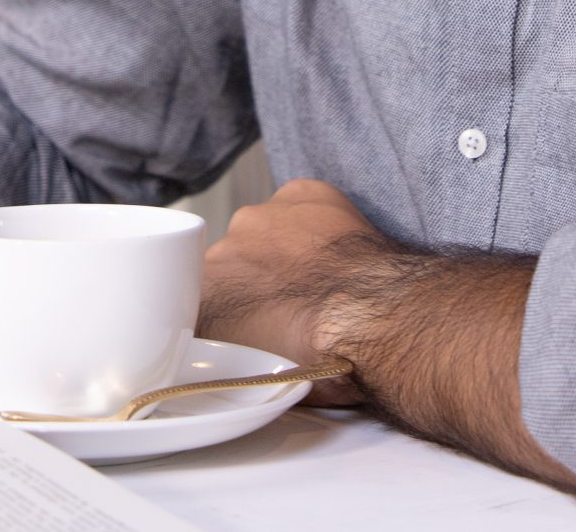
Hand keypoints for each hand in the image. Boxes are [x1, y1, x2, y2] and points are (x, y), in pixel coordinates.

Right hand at [199, 178, 389, 405]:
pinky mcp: (300, 194)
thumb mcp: (265, 382)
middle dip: (255, 282)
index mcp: (203, 303)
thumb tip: (244, 368)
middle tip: (291, 305)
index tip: (253, 326)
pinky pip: (298, 204)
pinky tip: (334, 249)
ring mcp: (260, 218)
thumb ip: (238, 365)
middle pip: (232, 266)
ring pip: (262, 232)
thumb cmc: (326, 359)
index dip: (229, 314)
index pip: (202, 304)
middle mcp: (220, 253)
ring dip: (282, 249)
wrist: (373, 317)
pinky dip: (313, 221)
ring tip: (319, 277)